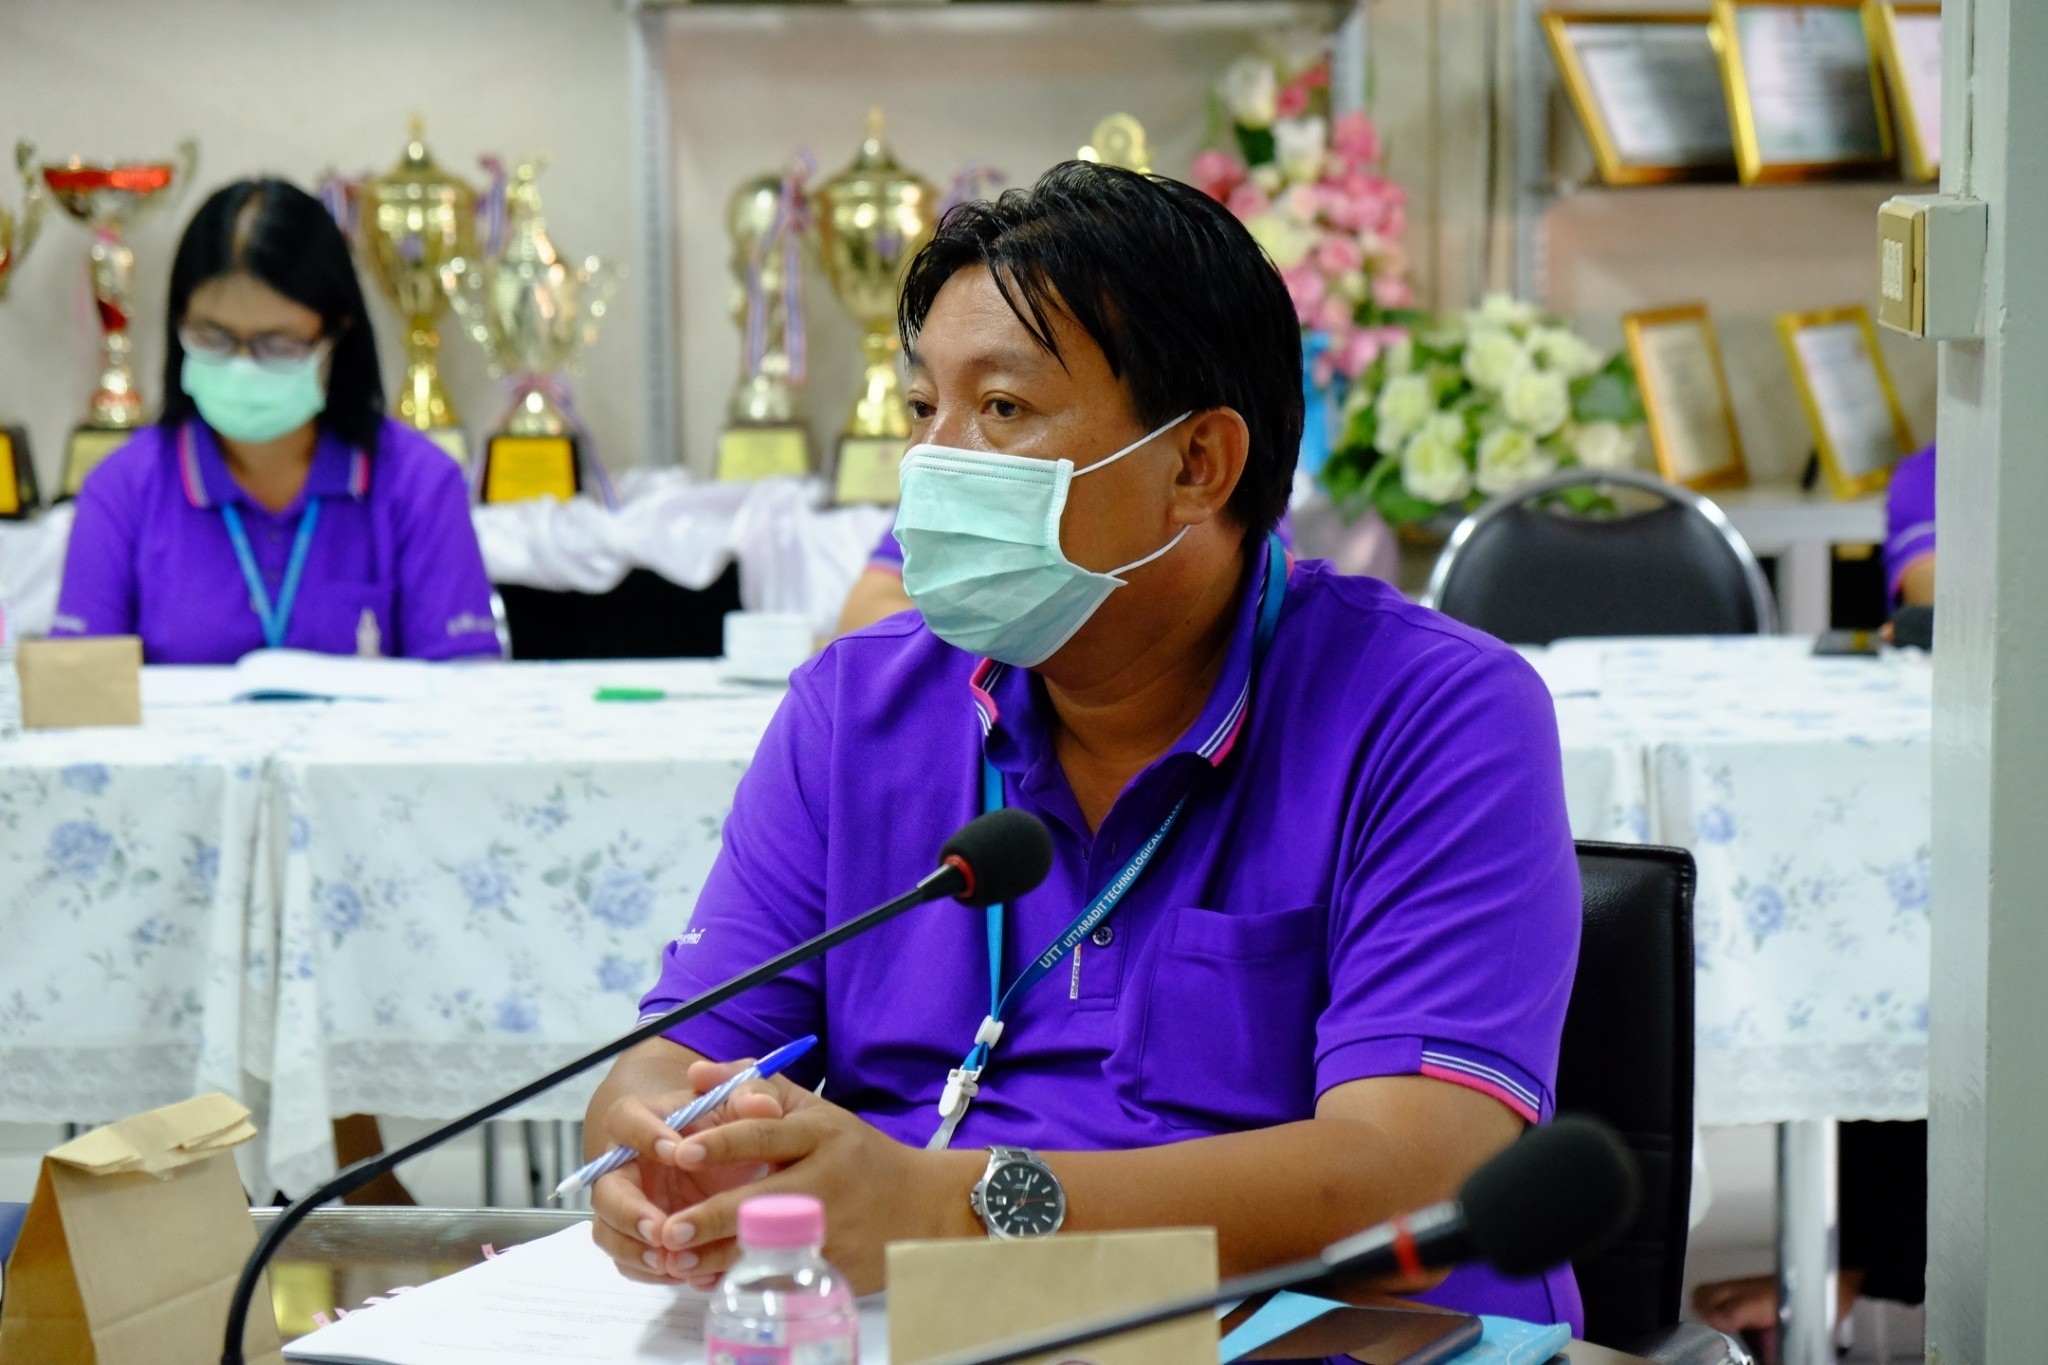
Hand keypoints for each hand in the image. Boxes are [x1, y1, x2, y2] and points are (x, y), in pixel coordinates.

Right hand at [588, 1069, 787, 1287]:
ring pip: (608, 1231)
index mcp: (641, 1120)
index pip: (625, 1120)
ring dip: (634, 1250)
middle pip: (605, 1188)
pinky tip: (684, 1276)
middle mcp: (623, 1165)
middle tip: (660, 1229)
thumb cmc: (723, 1123)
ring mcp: (626, 1205)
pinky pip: (629, 1261)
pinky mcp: (636, 1238)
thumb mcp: (739, 1104)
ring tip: (669, 1261)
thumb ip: (750, 1096)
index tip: (676, 1152)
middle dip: (629, 1211)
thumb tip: (763, 1104)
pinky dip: (652, 1273)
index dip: (644, 1136)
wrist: (723, 1156)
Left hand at [654, 1057, 979, 1293]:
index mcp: (820, 1132)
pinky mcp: (836, 1264)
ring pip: (765, 1244)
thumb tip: (695, 1075)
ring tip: (678, 1259)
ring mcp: (832, 1225)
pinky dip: (743, 1278)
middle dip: (709, 1217)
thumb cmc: (856, 1154)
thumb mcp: (815, 1110)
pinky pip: (780, 1272)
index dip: (721, 1143)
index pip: (764, 1134)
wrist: (922, 1206)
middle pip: (760, 1199)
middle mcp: (826, 1178)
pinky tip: (712, 1280)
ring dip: (717, 1256)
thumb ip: (755, 1088)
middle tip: (668, 1229)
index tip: (680, 1151)